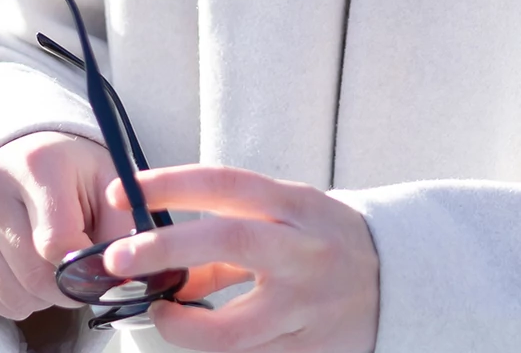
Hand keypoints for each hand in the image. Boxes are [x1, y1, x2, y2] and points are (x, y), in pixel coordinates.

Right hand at [0, 131, 129, 319]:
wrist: (25, 159)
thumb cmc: (77, 174)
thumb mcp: (111, 182)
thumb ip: (124, 227)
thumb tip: (123, 278)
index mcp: (37, 163)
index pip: (59, 242)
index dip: (88, 265)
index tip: (103, 262)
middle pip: (36, 274)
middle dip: (70, 286)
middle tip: (84, 273)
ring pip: (13, 294)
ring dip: (45, 296)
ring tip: (57, 265)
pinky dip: (19, 298)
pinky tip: (29, 268)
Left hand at [103, 165, 380, 352]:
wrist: (402, 280)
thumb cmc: (330, 241)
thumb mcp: (290, 218)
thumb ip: (232, 237)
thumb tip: (167, 269)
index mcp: (296, 205)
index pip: (226, 184)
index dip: (170, 184)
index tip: (125, 188)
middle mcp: (302, 250)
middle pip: (227, 240)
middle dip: (164, 247)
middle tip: (118, 255)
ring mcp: (305, 304)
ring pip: (230, 328)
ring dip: (180, 325)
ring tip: (161, 313)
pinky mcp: (306, 348)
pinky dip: (215, 347)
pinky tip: (202, 335)